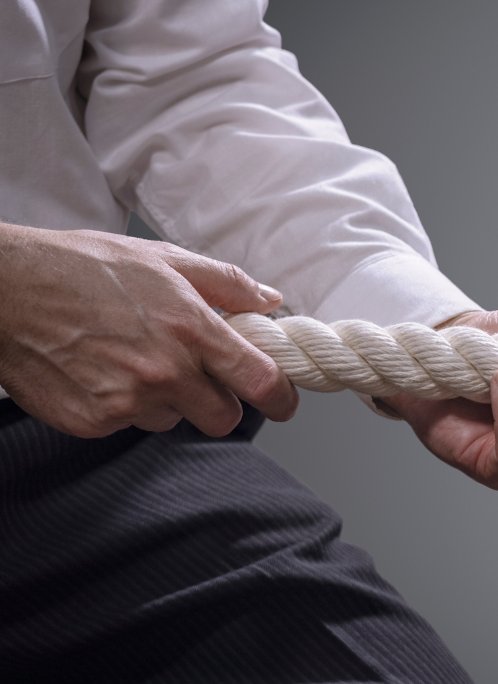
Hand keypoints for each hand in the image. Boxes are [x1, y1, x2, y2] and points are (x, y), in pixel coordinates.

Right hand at [0, 224, 296, 437]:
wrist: (4, 290)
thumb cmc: (79, 267)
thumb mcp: (161, 258)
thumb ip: (225, 282)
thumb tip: (270, 299)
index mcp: (191, 329)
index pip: (260, 381)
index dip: (281, 397)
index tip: (283, 401)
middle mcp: (164, 371)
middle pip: (224, 417)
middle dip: (218, 400)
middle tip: (195, 374)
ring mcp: (127, 401)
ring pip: (173, 420)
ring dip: (165, 400)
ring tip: (130, 359)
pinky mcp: (92, 421)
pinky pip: (128, 425)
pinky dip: (122, 406)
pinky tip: (100, 371)